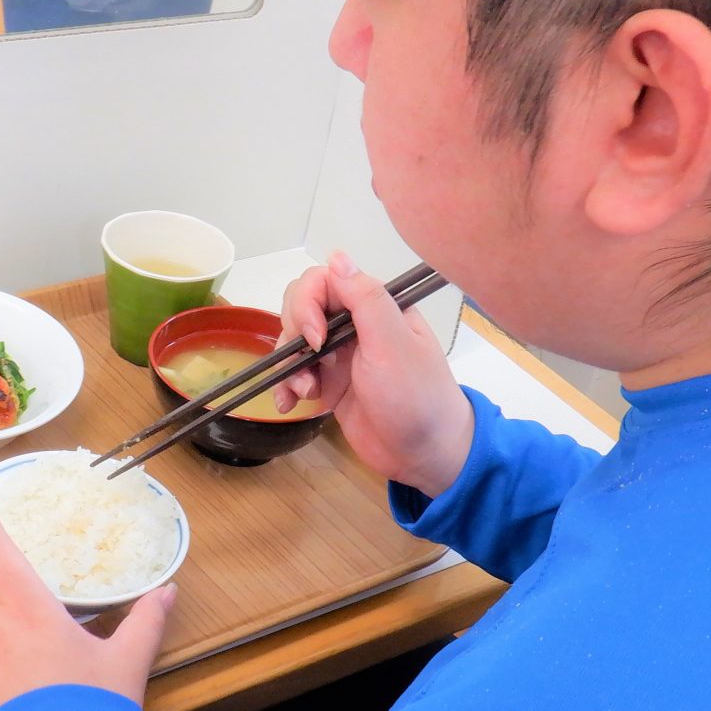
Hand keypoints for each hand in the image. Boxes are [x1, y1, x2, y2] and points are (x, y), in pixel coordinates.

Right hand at [278, 251, 472, 499]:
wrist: (424, 455)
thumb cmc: (416, 397)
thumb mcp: (393, 344)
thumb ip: (366, 299)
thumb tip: (336, 255)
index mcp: (375, 307)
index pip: (324, 281)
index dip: (308, 304)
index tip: (315, 337)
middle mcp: (355, 325)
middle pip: (302, 307)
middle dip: (294, 333)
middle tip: (308, 364)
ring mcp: (340, 356)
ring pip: (294, 342)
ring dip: (289, 365)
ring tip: (304, 392)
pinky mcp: (330, 385)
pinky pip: (296, 374)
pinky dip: (286, 387)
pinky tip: (288, 403)